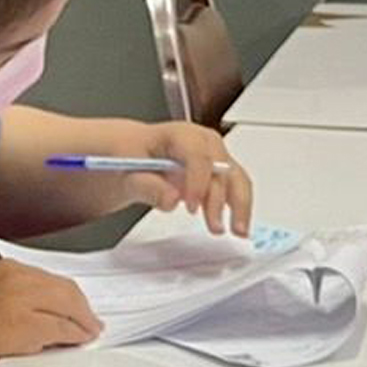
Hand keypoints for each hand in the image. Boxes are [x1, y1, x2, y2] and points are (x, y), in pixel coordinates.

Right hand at [0, 258, 101, 366]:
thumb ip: (16, 300)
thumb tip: (48, 311)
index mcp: (3, 269)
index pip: (49, 278)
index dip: (68, 296)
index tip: (77, 308)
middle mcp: (13, 277)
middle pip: (65, 289)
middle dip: (81, 308)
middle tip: (90, 324)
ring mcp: (20, 299)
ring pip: (68, 306)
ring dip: (82, 322)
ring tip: (87, 334)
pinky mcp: (26, 323)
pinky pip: (64, 328)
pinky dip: (75, 336)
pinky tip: (78, 343)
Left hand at [126, 121, 254, 235]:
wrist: (131, 153)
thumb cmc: (130, 157)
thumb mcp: (127, 171)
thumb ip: (147, 186)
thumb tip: (171, 200)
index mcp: (178, 135)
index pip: (197, 155)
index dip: (197, 181)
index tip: (191, 207)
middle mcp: (202, 142)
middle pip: (221, 167)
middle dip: (220, 198)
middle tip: (214, 226)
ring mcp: (213, 155)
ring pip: (235, 177)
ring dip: (240, 204)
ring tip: (238, 231)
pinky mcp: (217, 170)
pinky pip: (235, 186)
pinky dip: (239, 206)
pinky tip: (239, 225)